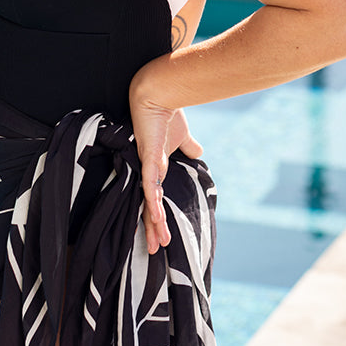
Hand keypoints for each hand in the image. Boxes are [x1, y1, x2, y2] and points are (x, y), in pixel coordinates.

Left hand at [130, 88, 202, 254]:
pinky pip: (149, 184)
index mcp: (156, 168)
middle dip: (151, 229)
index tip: (160, 235)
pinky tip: (154, 216)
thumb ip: (189, 147)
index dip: (157, 216)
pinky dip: (152, 201)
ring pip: (148, 202)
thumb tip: (199, 153)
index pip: (156, 198)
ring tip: (155, 245)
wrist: (159, 94)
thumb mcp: (183, 136)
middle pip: (149, 206)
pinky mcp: (147, 158)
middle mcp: (148, 171)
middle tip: (153, 250)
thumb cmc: (168, 114)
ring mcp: (146, 166)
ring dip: (153, 224)